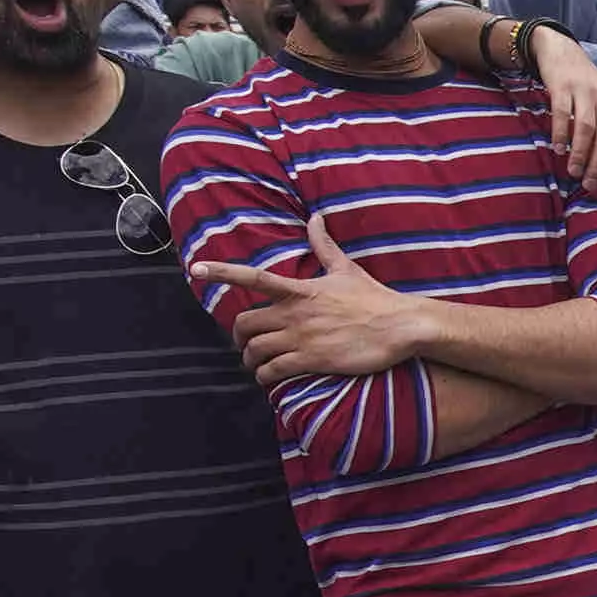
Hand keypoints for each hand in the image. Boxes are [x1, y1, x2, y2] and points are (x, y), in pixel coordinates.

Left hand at [199, 216, 444, 384]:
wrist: (401, 326)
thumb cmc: (374, 297)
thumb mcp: (345, 268)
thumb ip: (324, 244)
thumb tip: (315, 216)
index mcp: (299, 290)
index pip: (253, 277)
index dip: (222, 272)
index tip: (196, 268)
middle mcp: (294, 314)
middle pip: (245, 324)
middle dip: (239, 336)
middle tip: (245, 344)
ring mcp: (302, 338)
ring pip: (256, 351)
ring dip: (251, 360)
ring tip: (256, 366)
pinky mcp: (313, 360)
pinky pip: (274, 370)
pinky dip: (265, 377)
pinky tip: (269, 379)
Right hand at [526, 25, 596, 187]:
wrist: (563, 52)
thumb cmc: (587, 88)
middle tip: (588, 184)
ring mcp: (586, 92)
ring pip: (586, 130)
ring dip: (580, 155)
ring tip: (573, 171)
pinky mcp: (563, 87)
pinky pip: (563, 115)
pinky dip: (561, 135)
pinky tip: (558, 149)